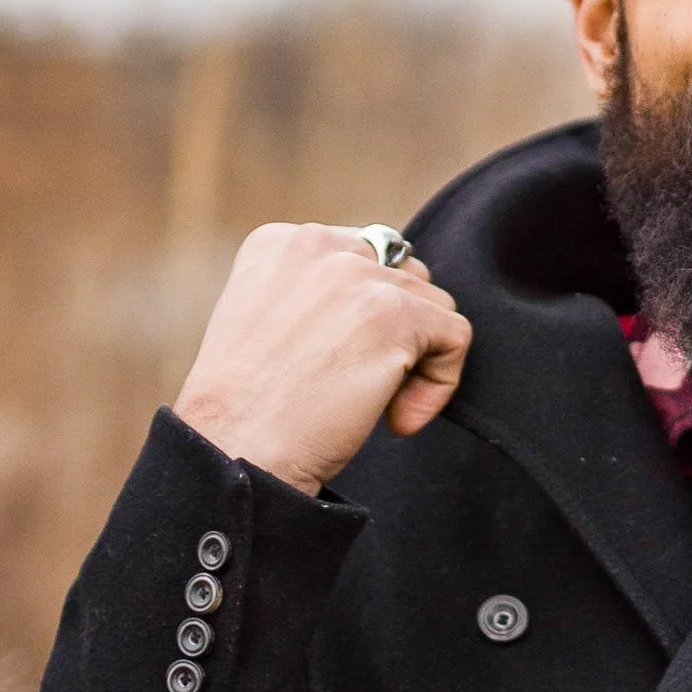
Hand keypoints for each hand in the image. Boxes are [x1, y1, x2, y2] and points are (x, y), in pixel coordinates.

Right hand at [172, 224, 471, 496]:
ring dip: (416, 362)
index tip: (338, 363)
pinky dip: (439, 386)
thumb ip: (319, 294)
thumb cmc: (250, 409)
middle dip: (397, 334)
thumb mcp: (269, 322)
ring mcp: (357, 274)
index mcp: (282, 241)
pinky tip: (398, 420)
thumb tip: (392, 296)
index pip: (365, 257)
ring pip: (435, 307)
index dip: (367, 316)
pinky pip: (455, 337)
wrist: (236, 450)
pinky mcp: (393, 312)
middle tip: (356, 386)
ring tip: (374, 405)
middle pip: (404, 277)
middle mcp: (318, 242)